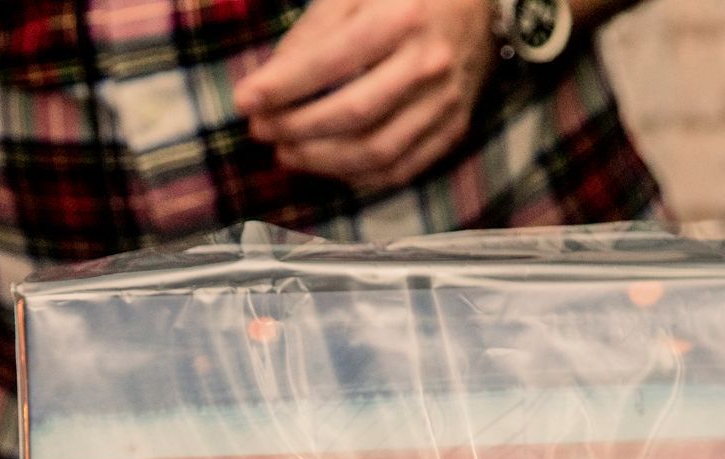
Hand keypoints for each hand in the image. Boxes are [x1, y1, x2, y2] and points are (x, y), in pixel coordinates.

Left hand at [234, 0, 496, 188]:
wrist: (479, 4)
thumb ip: (312, 35)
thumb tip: (269, 84)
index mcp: (401, 18)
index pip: (330, 62)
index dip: (282, 87)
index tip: (245, 100)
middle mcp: (428, 63)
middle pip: (351, 113)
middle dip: (296, 127)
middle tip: (260, 129)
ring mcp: (445, 102)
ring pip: (375, 151)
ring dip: (320, 160)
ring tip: (286, 152)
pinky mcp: (452, 129)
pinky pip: (400, 168)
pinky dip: (356, 175)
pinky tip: (326, 165)